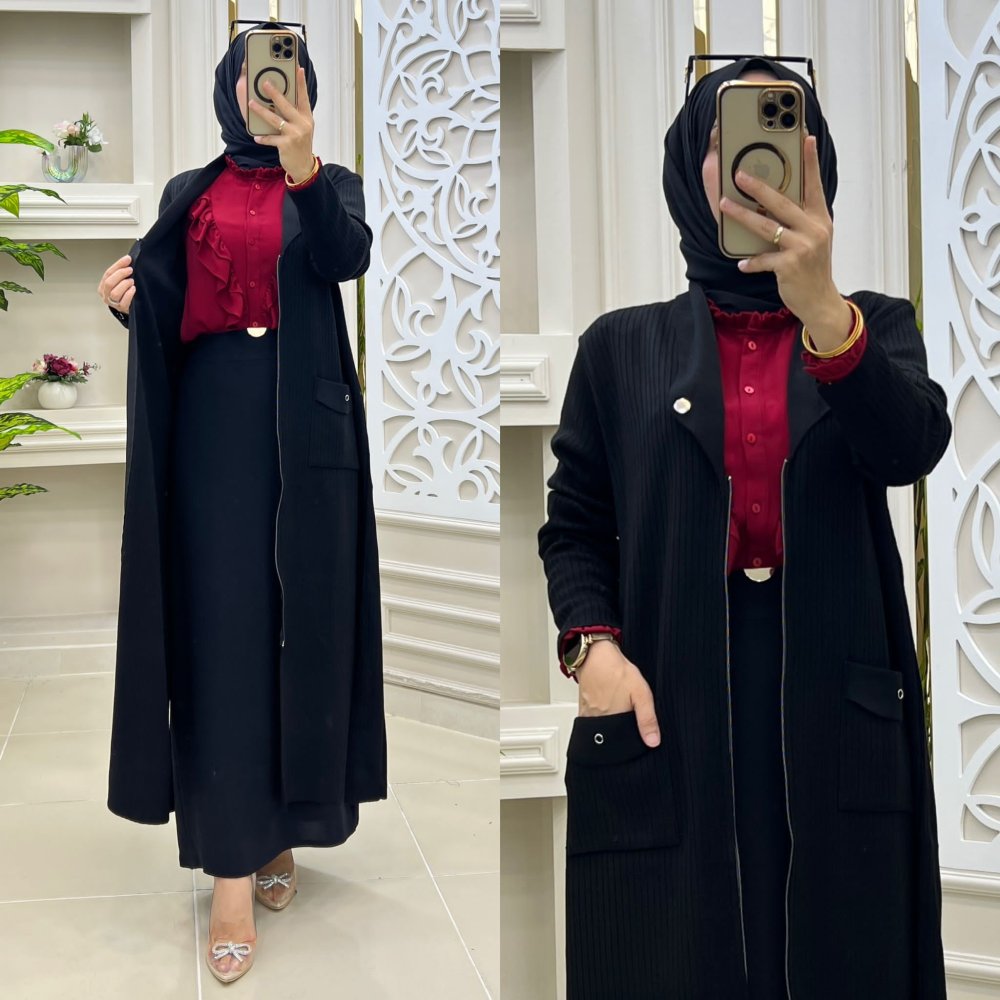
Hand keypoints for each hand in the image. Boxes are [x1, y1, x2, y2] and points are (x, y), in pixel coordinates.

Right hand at [98, 254, 134, 314]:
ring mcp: (113, 303)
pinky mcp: (121, 309)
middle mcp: (106, 295)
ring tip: (132, 281)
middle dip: (120, 274)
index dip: (118, 265)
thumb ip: (121, 272)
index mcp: (103, 286)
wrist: (129, 307)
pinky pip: (123, 302)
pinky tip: (133, 289)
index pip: (108, 273)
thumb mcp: (120, 281)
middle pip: (109, 283)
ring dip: (124, 285)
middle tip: (130, 270)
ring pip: (114, 293)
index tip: (127, 259)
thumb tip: (127, 259)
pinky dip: (129, 294)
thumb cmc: (125, 292)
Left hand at [248, 65, 315, 182]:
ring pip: (275, 119)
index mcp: (307, 118)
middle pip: (286, 105)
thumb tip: (278, 100)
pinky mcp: (286, 145)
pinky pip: (271, 138)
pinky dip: (263, 138)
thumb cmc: (300, 144)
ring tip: (251, 103)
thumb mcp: (302, 128)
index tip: (298, 69)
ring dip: (261, 111)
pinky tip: (256, 136)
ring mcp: (295, 135)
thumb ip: (294, 114)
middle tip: (264, 83)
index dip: (301, 83)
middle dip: (274, 93)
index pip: (304, 97)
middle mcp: (302, 124)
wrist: (304, 166)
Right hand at [577, 641, 660, 747]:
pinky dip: (600, 716)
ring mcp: (588, 714)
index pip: (621, 742)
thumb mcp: (641, 693)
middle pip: (610, 736)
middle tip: (626, 712)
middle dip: (620, 730)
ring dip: (610, 722)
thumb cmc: (617, 670)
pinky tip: (606, 704)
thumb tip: (653, 741)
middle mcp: (597, 720)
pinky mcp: (582, 706)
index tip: (636, 731)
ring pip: (600, 727)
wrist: (595, 654)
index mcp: (613, 721)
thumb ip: (648, 719)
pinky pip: (591, 718)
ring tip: (618, 706)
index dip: (631, 739)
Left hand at [719, 135, 852, 350]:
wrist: (820, 300)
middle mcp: (814, 229)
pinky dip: (751, 262)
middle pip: (782, 202)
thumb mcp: (814, 238)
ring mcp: (803, 247)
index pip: (814, 185)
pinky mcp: (790, 266)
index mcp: (820, 218)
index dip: (810, 162)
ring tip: (725, 205)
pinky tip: (742, 263)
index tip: (805, 138)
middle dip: (759, 186)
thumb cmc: (812, 267)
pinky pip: (763, 259)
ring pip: (766, 226)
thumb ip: (800, 219)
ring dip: (742, 216)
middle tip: (739, 174)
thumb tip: (771, 202)